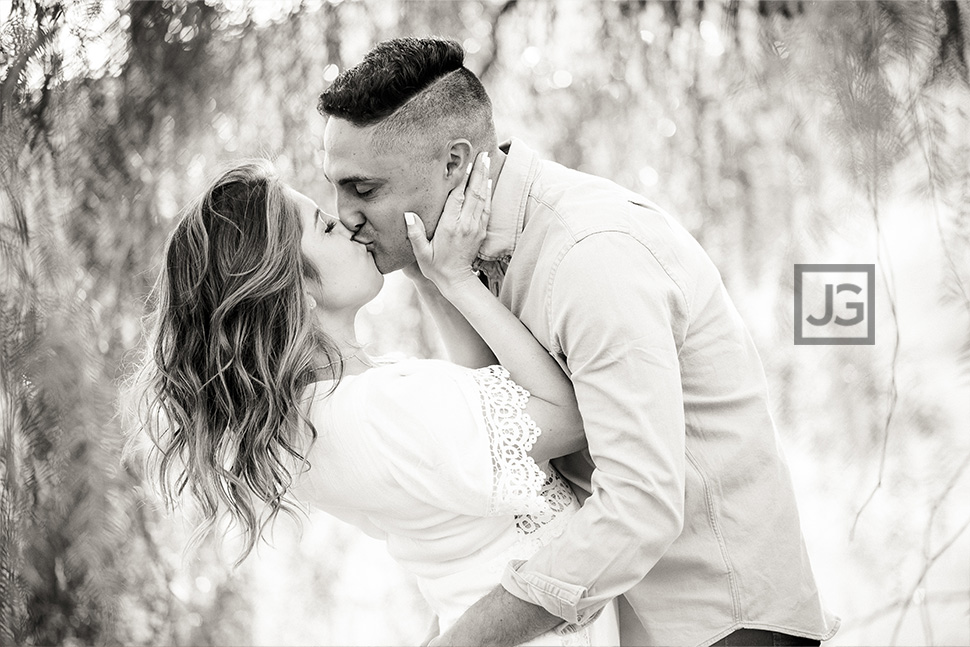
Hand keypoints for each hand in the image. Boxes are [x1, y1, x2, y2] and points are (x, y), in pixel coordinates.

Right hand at [404, 151, 491, 292]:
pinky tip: (488, 181)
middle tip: (483, 154)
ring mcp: (476, 227)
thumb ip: (415, 233)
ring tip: (487, 160)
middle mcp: (465, 225)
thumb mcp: (421, 253)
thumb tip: (408, 215)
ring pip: (482, 198)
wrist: (457, 281)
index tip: (465, 163)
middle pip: (474, 193)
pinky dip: (488, 193)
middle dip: (479, 172)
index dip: (461, 180)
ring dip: (485, 178)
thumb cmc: (436, 266)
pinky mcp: (481, 230)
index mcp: (450, 227)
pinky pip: (486, 208)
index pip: (457, 198)